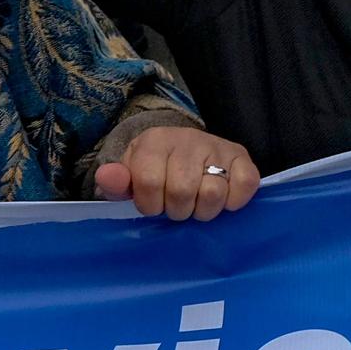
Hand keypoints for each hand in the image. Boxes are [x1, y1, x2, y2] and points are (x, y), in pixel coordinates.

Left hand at [91, 125, 258, 220]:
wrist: (183, 149)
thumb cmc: (155, 170)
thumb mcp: (131, 175)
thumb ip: (116, 182)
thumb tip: (107, 178)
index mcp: (155, 141)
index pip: (149, 183)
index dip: (150, 204)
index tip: (152, 204)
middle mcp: (188, 139)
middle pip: (182, 192)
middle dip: (177, 210)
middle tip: (176, 206)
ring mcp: (217, 146)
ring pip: (213, 194)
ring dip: (204, 211)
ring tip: (197, 204)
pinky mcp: (241, 157)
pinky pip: (244, 186)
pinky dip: (233, 201)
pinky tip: (222, 198)